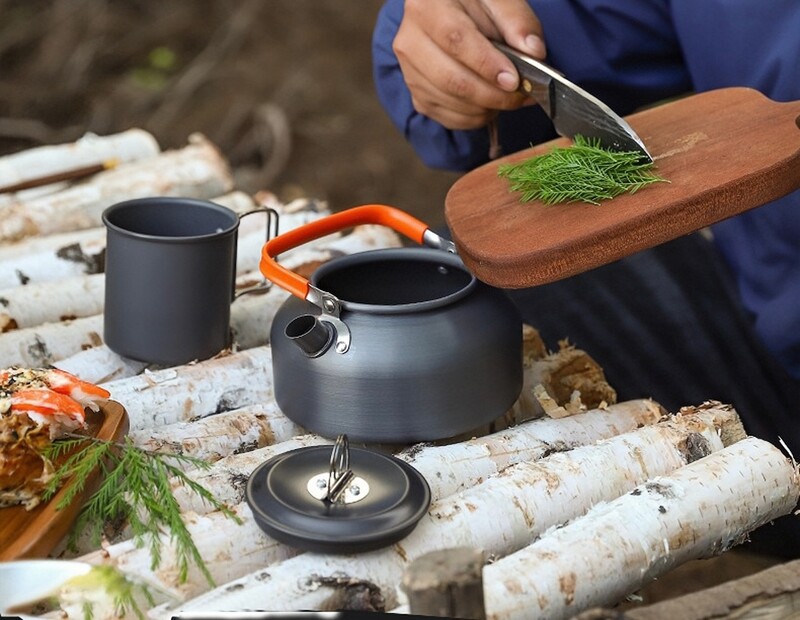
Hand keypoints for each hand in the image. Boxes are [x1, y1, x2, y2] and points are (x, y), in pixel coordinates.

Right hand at [393, 0, 545, 129]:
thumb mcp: (496, 0)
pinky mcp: (418, 96)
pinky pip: (449, 118)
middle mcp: (409, 41)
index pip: (456, 40)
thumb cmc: (472, 4)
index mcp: (426, 7)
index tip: (513, 79)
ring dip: (487, 107)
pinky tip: (491, 103)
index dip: (486, 64)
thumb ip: (517, 21)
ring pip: (452, 102)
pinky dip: (476, 117)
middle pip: (451, 79)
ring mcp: (410, 72)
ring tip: (510, 97)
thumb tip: (533, 52)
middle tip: (520, 94)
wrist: (449, 15)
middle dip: (492, 94)